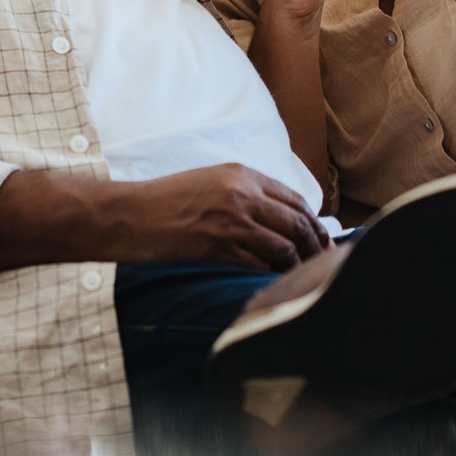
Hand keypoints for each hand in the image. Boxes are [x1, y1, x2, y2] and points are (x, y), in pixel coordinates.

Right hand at [117, 163, 329, 270]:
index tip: (321, 235)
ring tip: (305, 275)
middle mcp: (242, 194)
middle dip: (315, 244)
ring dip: (300, 264)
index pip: (294, 198)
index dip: (312, 220)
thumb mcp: (210, 180)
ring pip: (284, 246)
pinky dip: (276, 275)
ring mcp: (232, 222)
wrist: (131, 214)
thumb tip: (279, 216)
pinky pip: (261, 265)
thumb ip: (244, 191)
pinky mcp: (220, 248)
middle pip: (297, 222)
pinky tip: (280, 282)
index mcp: (242, 174)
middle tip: (324, 259)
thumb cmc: (166, 199)